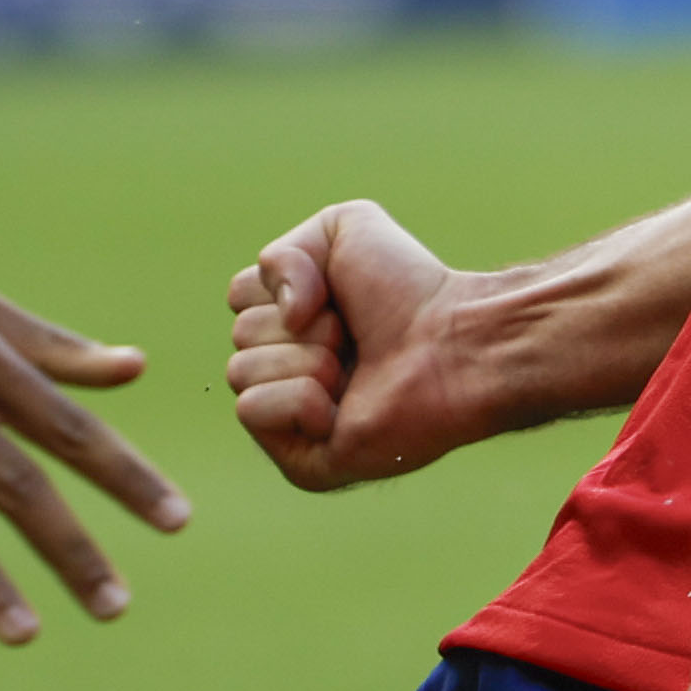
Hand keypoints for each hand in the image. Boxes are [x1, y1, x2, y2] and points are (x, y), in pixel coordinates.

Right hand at [224, 200, 491, 490]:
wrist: (451, 339)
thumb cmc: (407, 289)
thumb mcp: (342, 228)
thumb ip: (284, 251)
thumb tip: (279, 315)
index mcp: (289, 325)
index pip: (238, 295)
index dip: (287, 283)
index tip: (336, 293)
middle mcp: (285, 371)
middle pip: (240, 333)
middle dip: (301, 325)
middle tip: (352, 336)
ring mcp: (291, 421)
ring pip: (240, 371)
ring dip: (304, 359)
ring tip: (352, 370)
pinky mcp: (301, 462)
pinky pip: (252, 411)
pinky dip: (299, 398)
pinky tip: (343, 407)